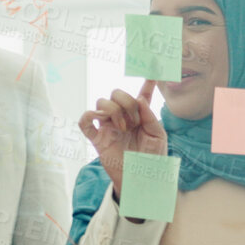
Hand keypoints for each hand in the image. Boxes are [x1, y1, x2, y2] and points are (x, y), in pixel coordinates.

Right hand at [77, 80, 166, 195]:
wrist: (141, 180)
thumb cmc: (152, 160)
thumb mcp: (158, 136)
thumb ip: (150, 116)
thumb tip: (138, 99)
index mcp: (140, 116)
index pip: (142, 94)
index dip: (147, 80)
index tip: (154, 64)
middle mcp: (122, 117)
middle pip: (116, 93)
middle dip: (126, 102)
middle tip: (135, 121)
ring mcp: (108, 127)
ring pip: (102, 102)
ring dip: (114, 111)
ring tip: (124, 128)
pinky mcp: (97, 138)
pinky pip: (85, 121)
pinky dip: (89, 115)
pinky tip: (102, 120)